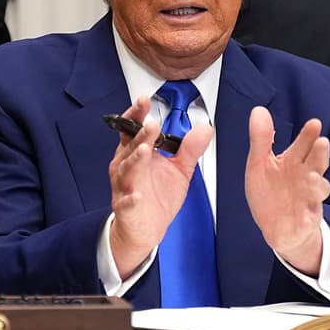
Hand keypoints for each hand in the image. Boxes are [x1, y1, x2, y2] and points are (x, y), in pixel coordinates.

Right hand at [107, 93, 215, 278]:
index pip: (133, 129)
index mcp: (136, 153)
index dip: (136, 114)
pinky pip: (126, 203)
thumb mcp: (179, 169)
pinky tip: (136, 195)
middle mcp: (126, 166)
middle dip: (141, 134)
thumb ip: (190, 149)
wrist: (146, 228)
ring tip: (145, 150)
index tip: (144, 101)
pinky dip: (130, 199)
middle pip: (132, 146)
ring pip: (127, 170)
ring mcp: (124, 187)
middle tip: (152, 124)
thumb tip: (205, 128)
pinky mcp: (126, 209)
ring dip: (135, 160)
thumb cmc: (157, 196)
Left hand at [244, 105, 329, 274]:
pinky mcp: (306, 220)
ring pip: (318, 189)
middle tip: (321, 143)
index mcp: (293, 162)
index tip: (314, 124)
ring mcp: (308, 198)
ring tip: (312, 177)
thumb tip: (258, 110)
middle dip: (319, 154)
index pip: (304, 144)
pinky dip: (308, 217)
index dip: (309, 135)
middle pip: (316, 163)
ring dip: (316, 184)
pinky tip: (304, 215)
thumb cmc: (271, 193)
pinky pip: (309, 218)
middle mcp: (304, 177)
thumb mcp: (258, 164)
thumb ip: (261, 139)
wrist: (277, 227)